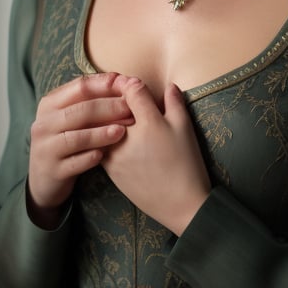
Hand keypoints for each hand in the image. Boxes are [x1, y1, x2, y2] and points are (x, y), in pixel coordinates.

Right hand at [28, 72, 132, 227]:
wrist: (43, 178)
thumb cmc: (66, 139)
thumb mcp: (72, 116)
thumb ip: (92, 99)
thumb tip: (121, 79)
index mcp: (50, 103)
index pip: (80, 87)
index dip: (105, 84)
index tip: (126, 84)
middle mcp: (44, 123)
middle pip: (81, 111)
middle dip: (109, 108)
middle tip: (131, 109)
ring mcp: (46, 148)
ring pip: (77, 138)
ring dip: (101, 133)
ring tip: (122, 131)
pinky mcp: (52, 170)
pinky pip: (74, 163)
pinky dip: (90, 158)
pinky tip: (105, 155)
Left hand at [102, 78, 210, 235]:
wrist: (181, 205)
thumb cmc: (187, 164)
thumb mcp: (185, 128)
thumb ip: (175, 102)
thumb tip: (169, 85)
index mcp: (149, 122)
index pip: (131, 90)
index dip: (131, 83)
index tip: (133, 84)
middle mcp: (127, 136)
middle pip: (112, 106)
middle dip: (114, 98)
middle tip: (119, 94)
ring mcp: (115, 154)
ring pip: (101, 126)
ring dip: (105, 118)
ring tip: (113, 116)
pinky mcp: (110, 170)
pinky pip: (99, 145)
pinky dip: (101, 136)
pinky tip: (110, 136)